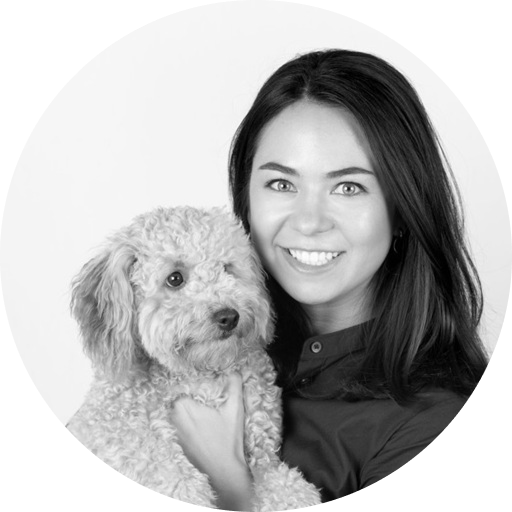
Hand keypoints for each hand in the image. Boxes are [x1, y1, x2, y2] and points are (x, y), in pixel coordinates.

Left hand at [170, 373, 252, 510]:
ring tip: (201, 415)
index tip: (199, 391)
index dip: (188, 389)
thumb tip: (235, 372)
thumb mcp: (234, 411)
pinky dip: (186, 428)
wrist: (225, 472)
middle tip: (201, 401)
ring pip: (175, 418)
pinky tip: (200, 430)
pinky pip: (178, 431)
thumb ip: (234, 388)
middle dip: (187, 401)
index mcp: (186, 410)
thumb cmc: (228, 440)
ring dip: (185, 415)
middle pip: (175, 405)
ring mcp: (177, 437)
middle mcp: (177, 422)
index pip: (178, 392)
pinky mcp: (180, 447)